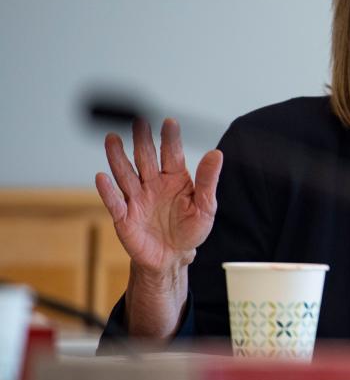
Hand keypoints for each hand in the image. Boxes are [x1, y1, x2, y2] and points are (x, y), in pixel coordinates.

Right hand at [95, 118, 222, 277]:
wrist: (173, 257)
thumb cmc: (190, 229)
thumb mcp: (205, 206)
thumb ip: (208, 180)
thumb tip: (216, 154)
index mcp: (175, 178)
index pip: (172, 154)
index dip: (170, 138)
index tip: (169, 122)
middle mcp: (153, 184)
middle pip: (145, 159)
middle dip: (142, 141)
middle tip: (138, 121)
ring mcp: (137, 199)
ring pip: (126, 175)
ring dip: (118, 157)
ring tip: (112, 139)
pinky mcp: (125, 217)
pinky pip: (115, 202)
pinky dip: (107, 191)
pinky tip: (102, 177)